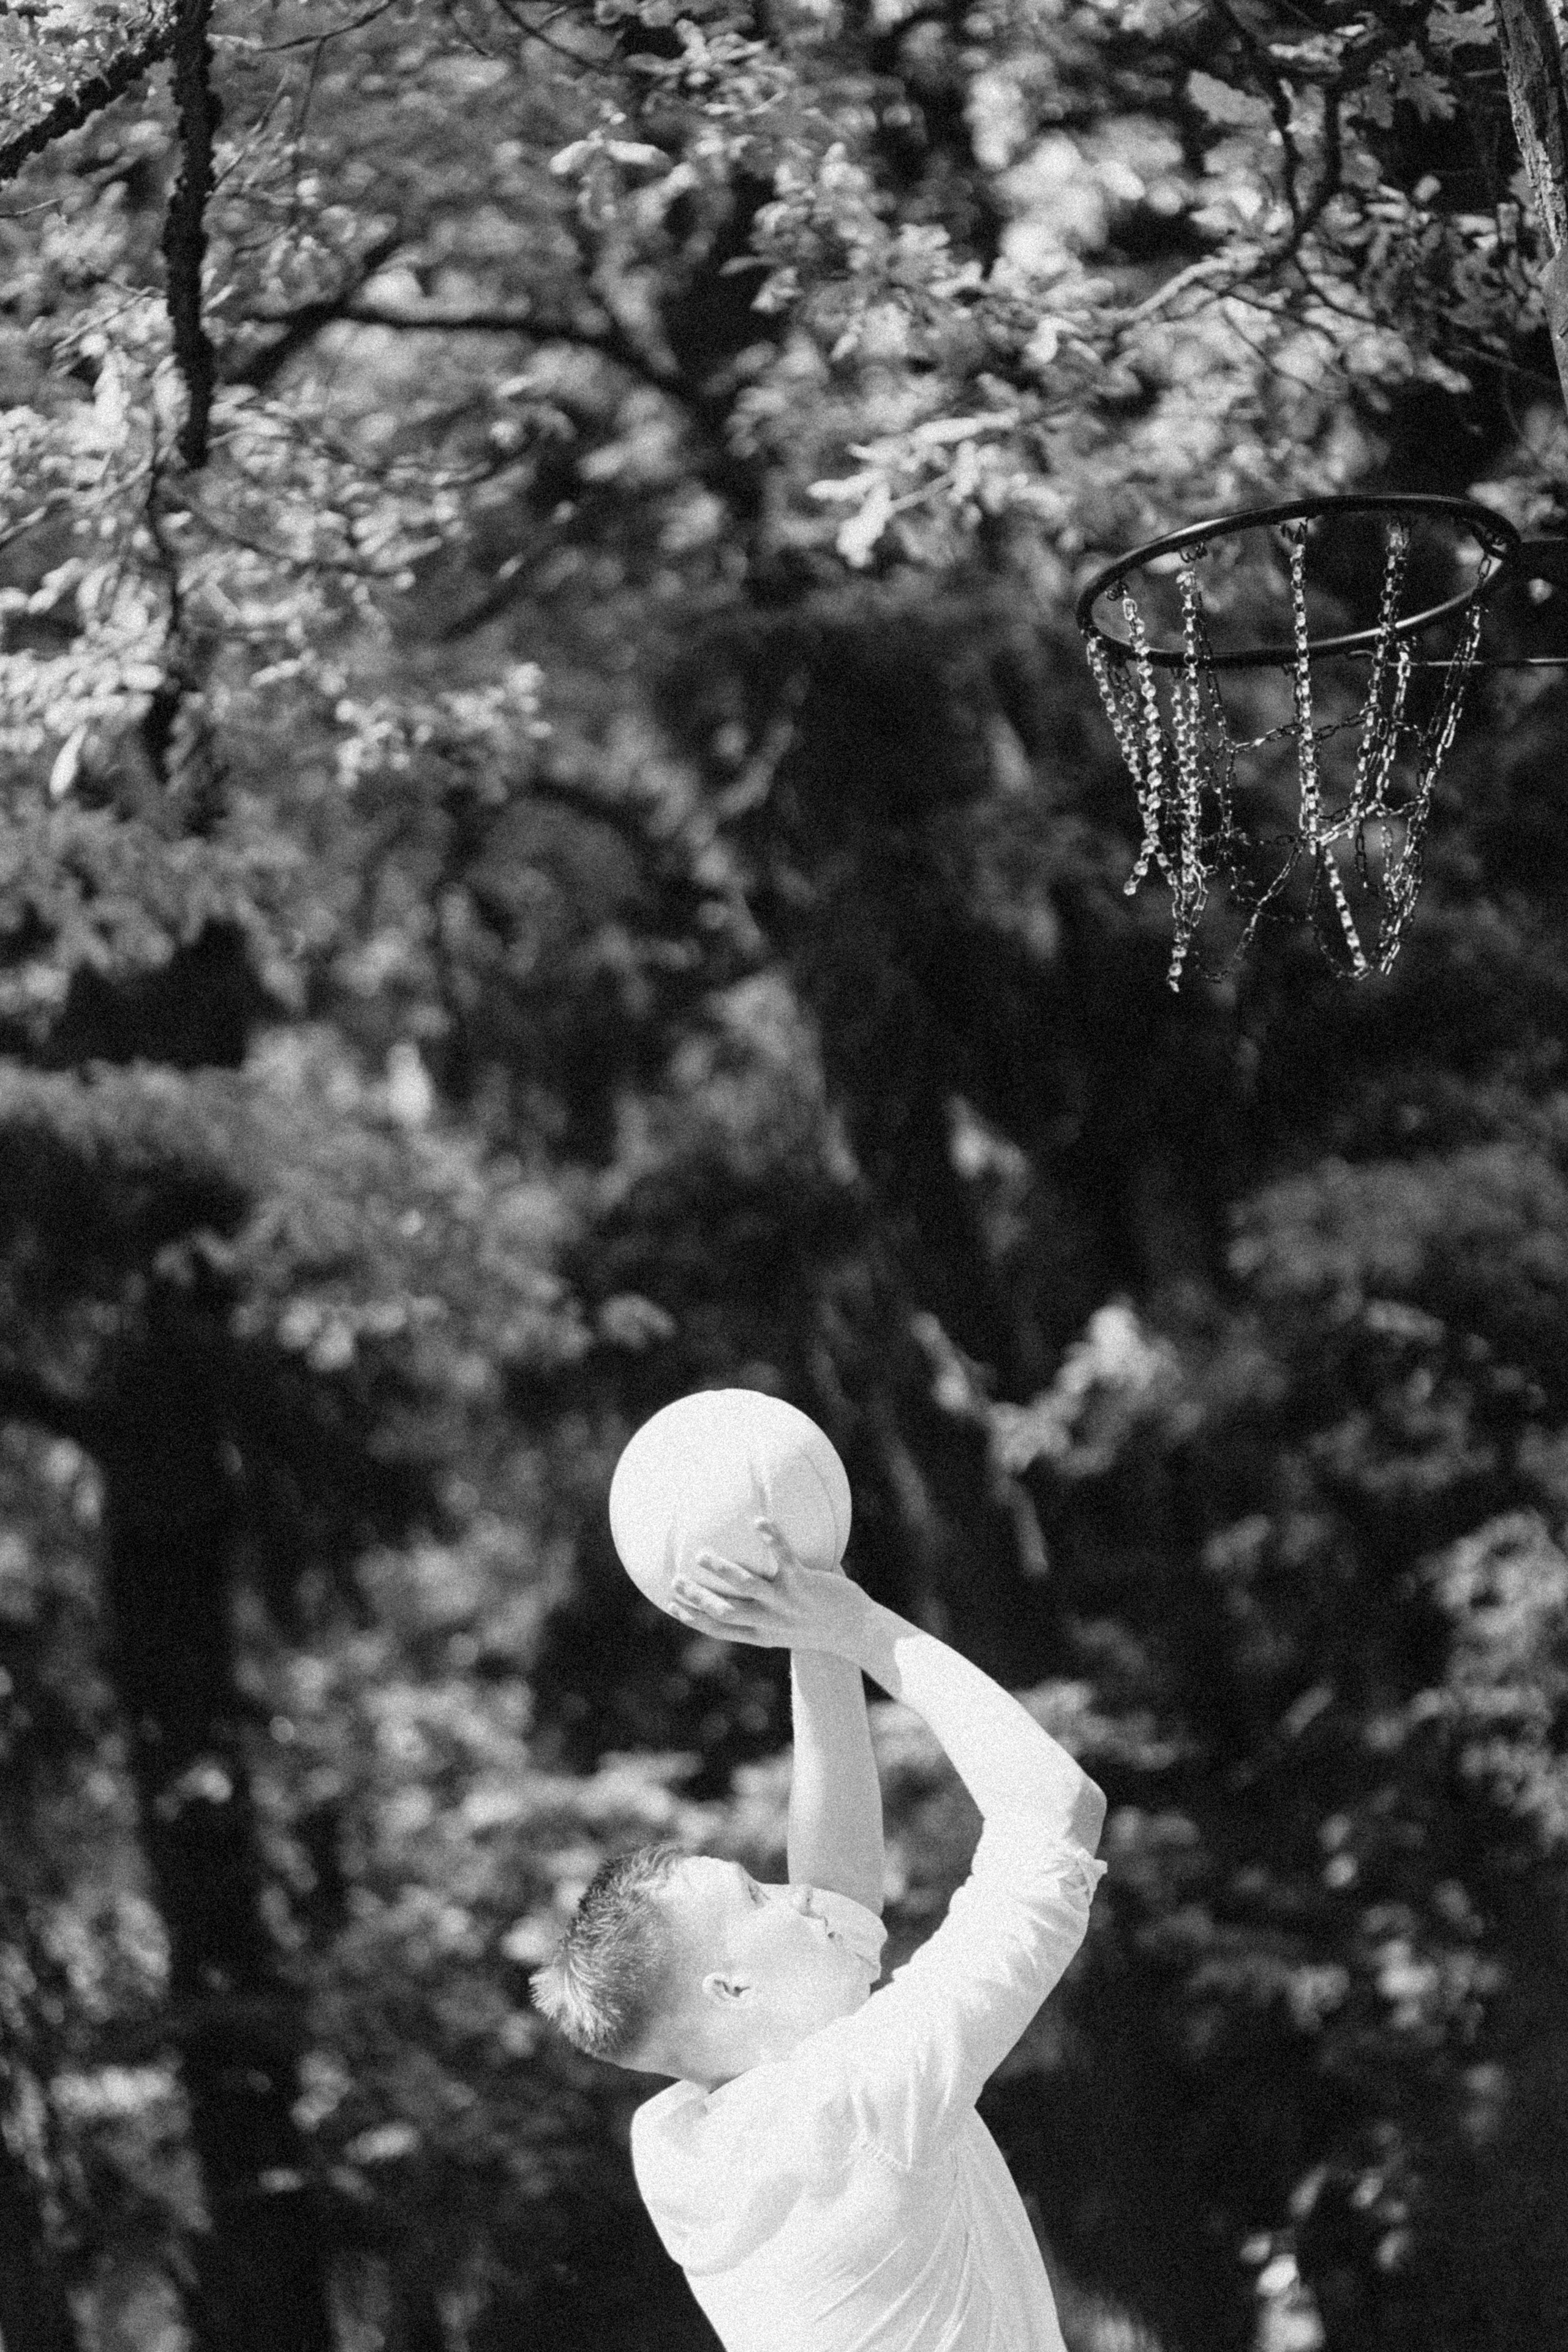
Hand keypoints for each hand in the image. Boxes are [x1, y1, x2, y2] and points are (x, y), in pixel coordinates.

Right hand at [667, 1519, 860, 1654]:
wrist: (862, 1634)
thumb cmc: (829, 1625)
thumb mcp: (795, 1626)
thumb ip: (773, 1608)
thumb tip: (756, 1581)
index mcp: (764, 1635)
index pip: (721, 1629)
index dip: (693, 1618)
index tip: (673, 1604)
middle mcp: (771, 1623)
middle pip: (724, 1611)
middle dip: (696, 1597)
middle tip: (674, 1580)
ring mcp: (787, 1605)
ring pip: (746, 1587)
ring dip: (722, 1571)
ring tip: (701, 1554)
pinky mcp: (805, 1585)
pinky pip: (784, 1559)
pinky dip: (771, 1539)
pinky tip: (758, 1519)